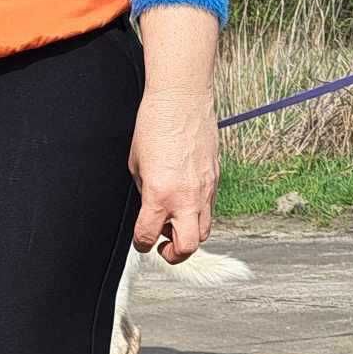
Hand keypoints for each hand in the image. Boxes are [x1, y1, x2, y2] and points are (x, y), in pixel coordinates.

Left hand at [133, 7, 220, 261]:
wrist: (182, 99)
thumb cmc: (155, 125)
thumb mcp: (137, 165)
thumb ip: (145, 193)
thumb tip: (150, 209)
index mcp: (160, 194)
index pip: (149, 236)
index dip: (141, 243)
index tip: (140, 239)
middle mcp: (185, 197)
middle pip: (187, 247)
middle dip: (173, 254)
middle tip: (163, 246)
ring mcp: (204, 189)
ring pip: (203, 231)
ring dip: (188, 235)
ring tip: (175, 223)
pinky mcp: (215, 179)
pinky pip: (209, 208)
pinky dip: (196, 213)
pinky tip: (185, 201)